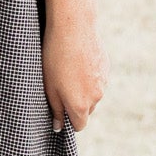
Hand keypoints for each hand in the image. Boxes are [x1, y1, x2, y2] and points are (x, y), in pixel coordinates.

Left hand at [41, 9, 107, 132]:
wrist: (74, 28)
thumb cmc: (55, 59)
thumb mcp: (49, 87)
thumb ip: (56, 109)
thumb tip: (58, 127)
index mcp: (81, 106)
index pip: (79, 125)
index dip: (68, 120)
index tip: (59, 109)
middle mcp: (96, 97)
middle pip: (87, 110)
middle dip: (76, 104)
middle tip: (60, 86)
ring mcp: (104, 82)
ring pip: (93, 93)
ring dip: (83, 88)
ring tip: (68, 70)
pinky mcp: (106, 68)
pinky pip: (97, 79)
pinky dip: (89, 75)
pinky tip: (77, 61)